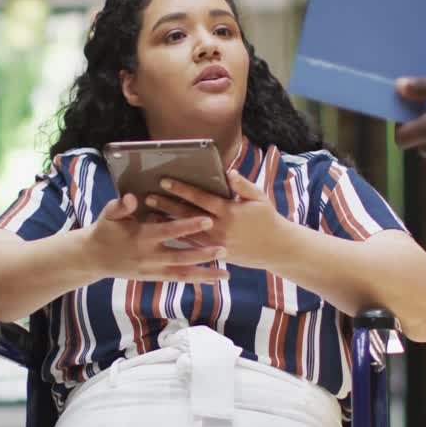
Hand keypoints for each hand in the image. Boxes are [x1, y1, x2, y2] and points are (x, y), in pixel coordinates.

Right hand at [84, 194, 229, 283]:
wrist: (93, 258)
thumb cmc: (104, 230)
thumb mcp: (108, 214)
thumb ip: (121, 206)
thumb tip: (133, 198)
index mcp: (141, 237)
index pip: (168, 231)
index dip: (188, 226)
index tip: (207, 219)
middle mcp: (149, 256)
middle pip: (180, 256)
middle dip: (203, 254)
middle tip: (224, 249)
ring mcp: (152, 270)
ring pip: (182, 273)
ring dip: (205, 274)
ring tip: (226, 274)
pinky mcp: (153, 277)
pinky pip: (177, 280)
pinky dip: (195, 280)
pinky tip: (212, 281)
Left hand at [143, 170, 286, 270]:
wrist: (276, 248)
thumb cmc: (267, 219)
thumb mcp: (260, 198)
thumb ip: (243, 185)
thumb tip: (229, 173)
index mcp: (229, 210)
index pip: (200, 197)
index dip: (181, 189)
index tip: (165, 181)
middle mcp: (220, 227)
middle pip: (188, 214)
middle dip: (167, 204)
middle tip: (149, 197)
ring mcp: (216, 242)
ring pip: (186, 231)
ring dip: (168, 222)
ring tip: (149, 214)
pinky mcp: (216, 253)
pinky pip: (193, 246)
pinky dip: (177, 238)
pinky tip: (165, 232)